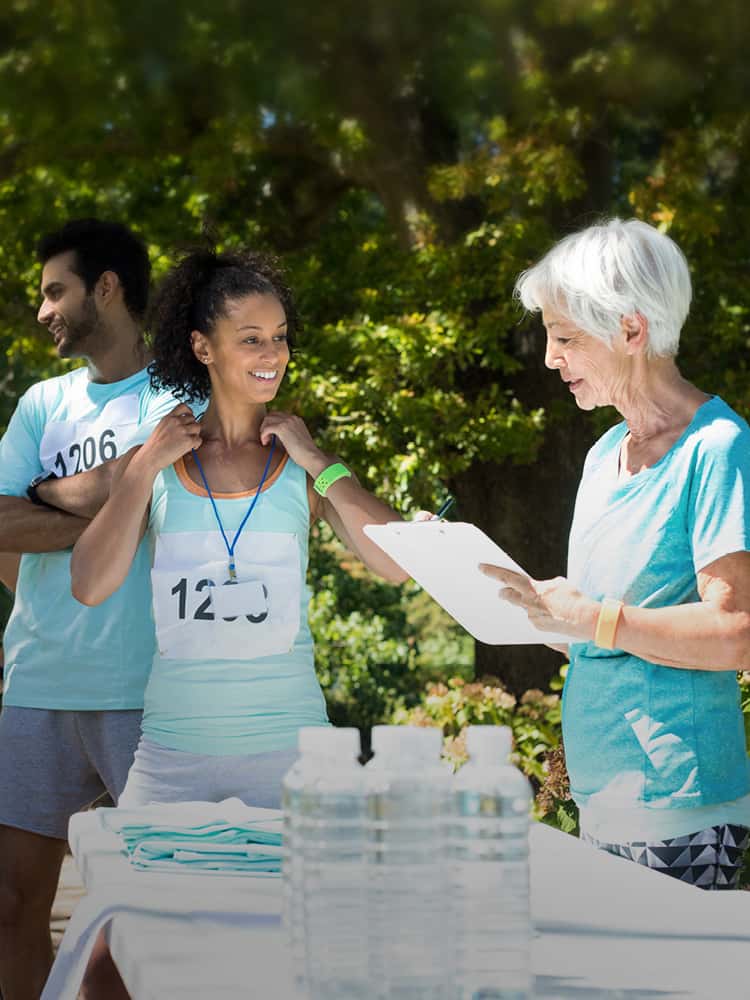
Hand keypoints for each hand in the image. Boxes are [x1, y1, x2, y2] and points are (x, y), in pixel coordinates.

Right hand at [138, 404, 201, 472]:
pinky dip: (196, 445)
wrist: (150, 457)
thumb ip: (171, 423)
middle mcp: (176, 421)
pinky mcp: (188, 440)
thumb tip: (183, 423)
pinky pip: (199, 439)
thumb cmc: (154, 446)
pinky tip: (189, 448)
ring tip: (188, 442)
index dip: (189, 412)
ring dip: (195, 434)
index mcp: (168, 417)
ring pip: (198, 427)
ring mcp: (182, 430)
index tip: (189, 418)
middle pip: (193, 418)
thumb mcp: (160, 427)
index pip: (183, 406)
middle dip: (191, 426)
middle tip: (187, 435)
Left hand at [259, 411, 326, 473]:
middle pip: (271, 415)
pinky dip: (263, 435)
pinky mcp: (282, 428)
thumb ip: (288, 434)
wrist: (311, 457)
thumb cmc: (304, 454)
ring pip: (267, 419)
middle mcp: (292, 418)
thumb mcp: (297, 440)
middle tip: (266, 438)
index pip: (278, 415)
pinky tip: (265, 443)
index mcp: (296, 419)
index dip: (271, 424)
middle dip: (266, 425)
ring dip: (263, 430)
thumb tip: (274, 436)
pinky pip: (267, 428)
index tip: (270, 436)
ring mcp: (287, 421)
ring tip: (266, 441)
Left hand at [479, 564, 598, 639]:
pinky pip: (531, 619)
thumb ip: (544, 585)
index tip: (481, 567)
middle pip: (508, 595)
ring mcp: (531, 616)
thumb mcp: (559, 584)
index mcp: (532, 588)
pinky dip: (535, 615)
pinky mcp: (537, 628)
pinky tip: (543, 613)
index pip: (507, 577)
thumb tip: (541, 589)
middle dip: (504, 592)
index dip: (492, 571)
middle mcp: (528, 603)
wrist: (584, 619)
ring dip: (522, 604)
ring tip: (527, 602)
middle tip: (498, 591)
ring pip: (522, 608)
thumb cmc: (574, 598)